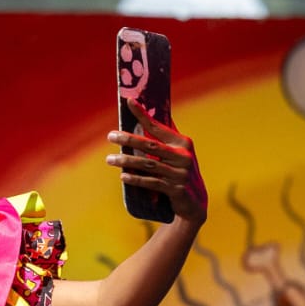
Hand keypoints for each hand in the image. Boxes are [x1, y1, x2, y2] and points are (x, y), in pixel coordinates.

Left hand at [109, 99, 206, 223]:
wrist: (195, 203)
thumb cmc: (180, 173)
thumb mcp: (177, 155)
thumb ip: (165, 139)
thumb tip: (149, 118)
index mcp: (183, 143)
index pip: (158, 127)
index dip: (143, 114)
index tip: (129, 102)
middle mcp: (183, 156)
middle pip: (151, 145)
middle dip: (129, 139)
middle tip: (110, 136)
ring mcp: (180, 173)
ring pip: (149, 164)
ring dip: (127, 161)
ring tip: (109, 159)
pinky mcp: (176, 190)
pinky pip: (152, 183)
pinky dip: (136, 179)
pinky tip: (123, 176)